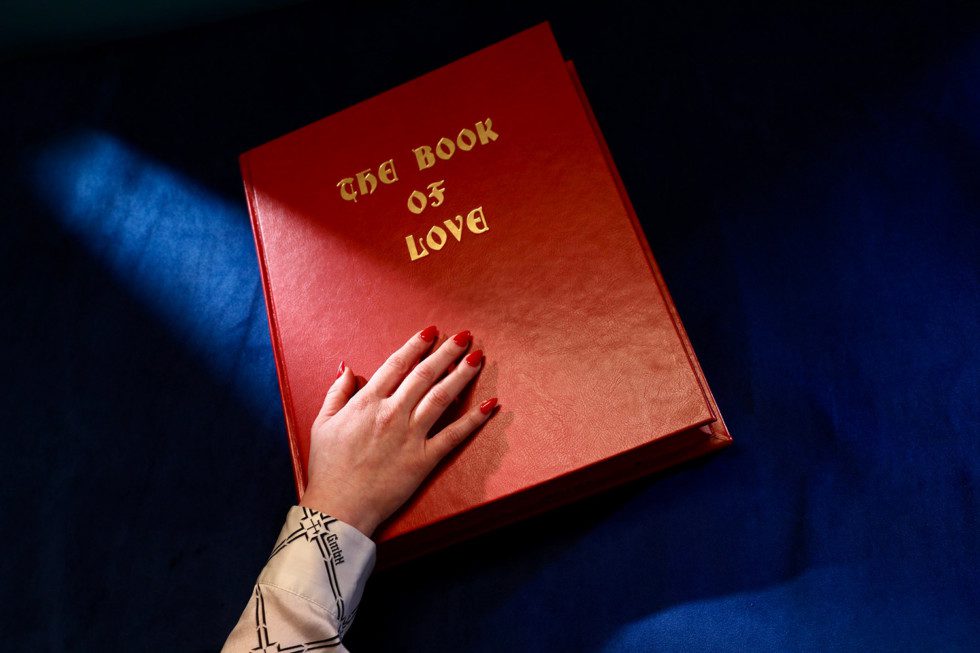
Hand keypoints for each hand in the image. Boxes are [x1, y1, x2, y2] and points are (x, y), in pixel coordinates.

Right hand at [299, 325, 498, 537]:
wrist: (338, 508)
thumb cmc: (328, 468)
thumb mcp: (322, 423)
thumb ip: (337, 392)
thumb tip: (348, 367)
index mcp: (367, 403)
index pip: (397, 364)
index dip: (416, 345)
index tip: (432, 331)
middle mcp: (391, 414)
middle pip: (424, 374)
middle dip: (447, 352)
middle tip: (466, 336)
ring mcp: (410, 436)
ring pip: (441, 397)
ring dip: (462, 375)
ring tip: (477, 358)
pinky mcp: (424, 460)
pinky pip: (453, 436)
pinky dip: (474, 420)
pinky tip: (490, 405)